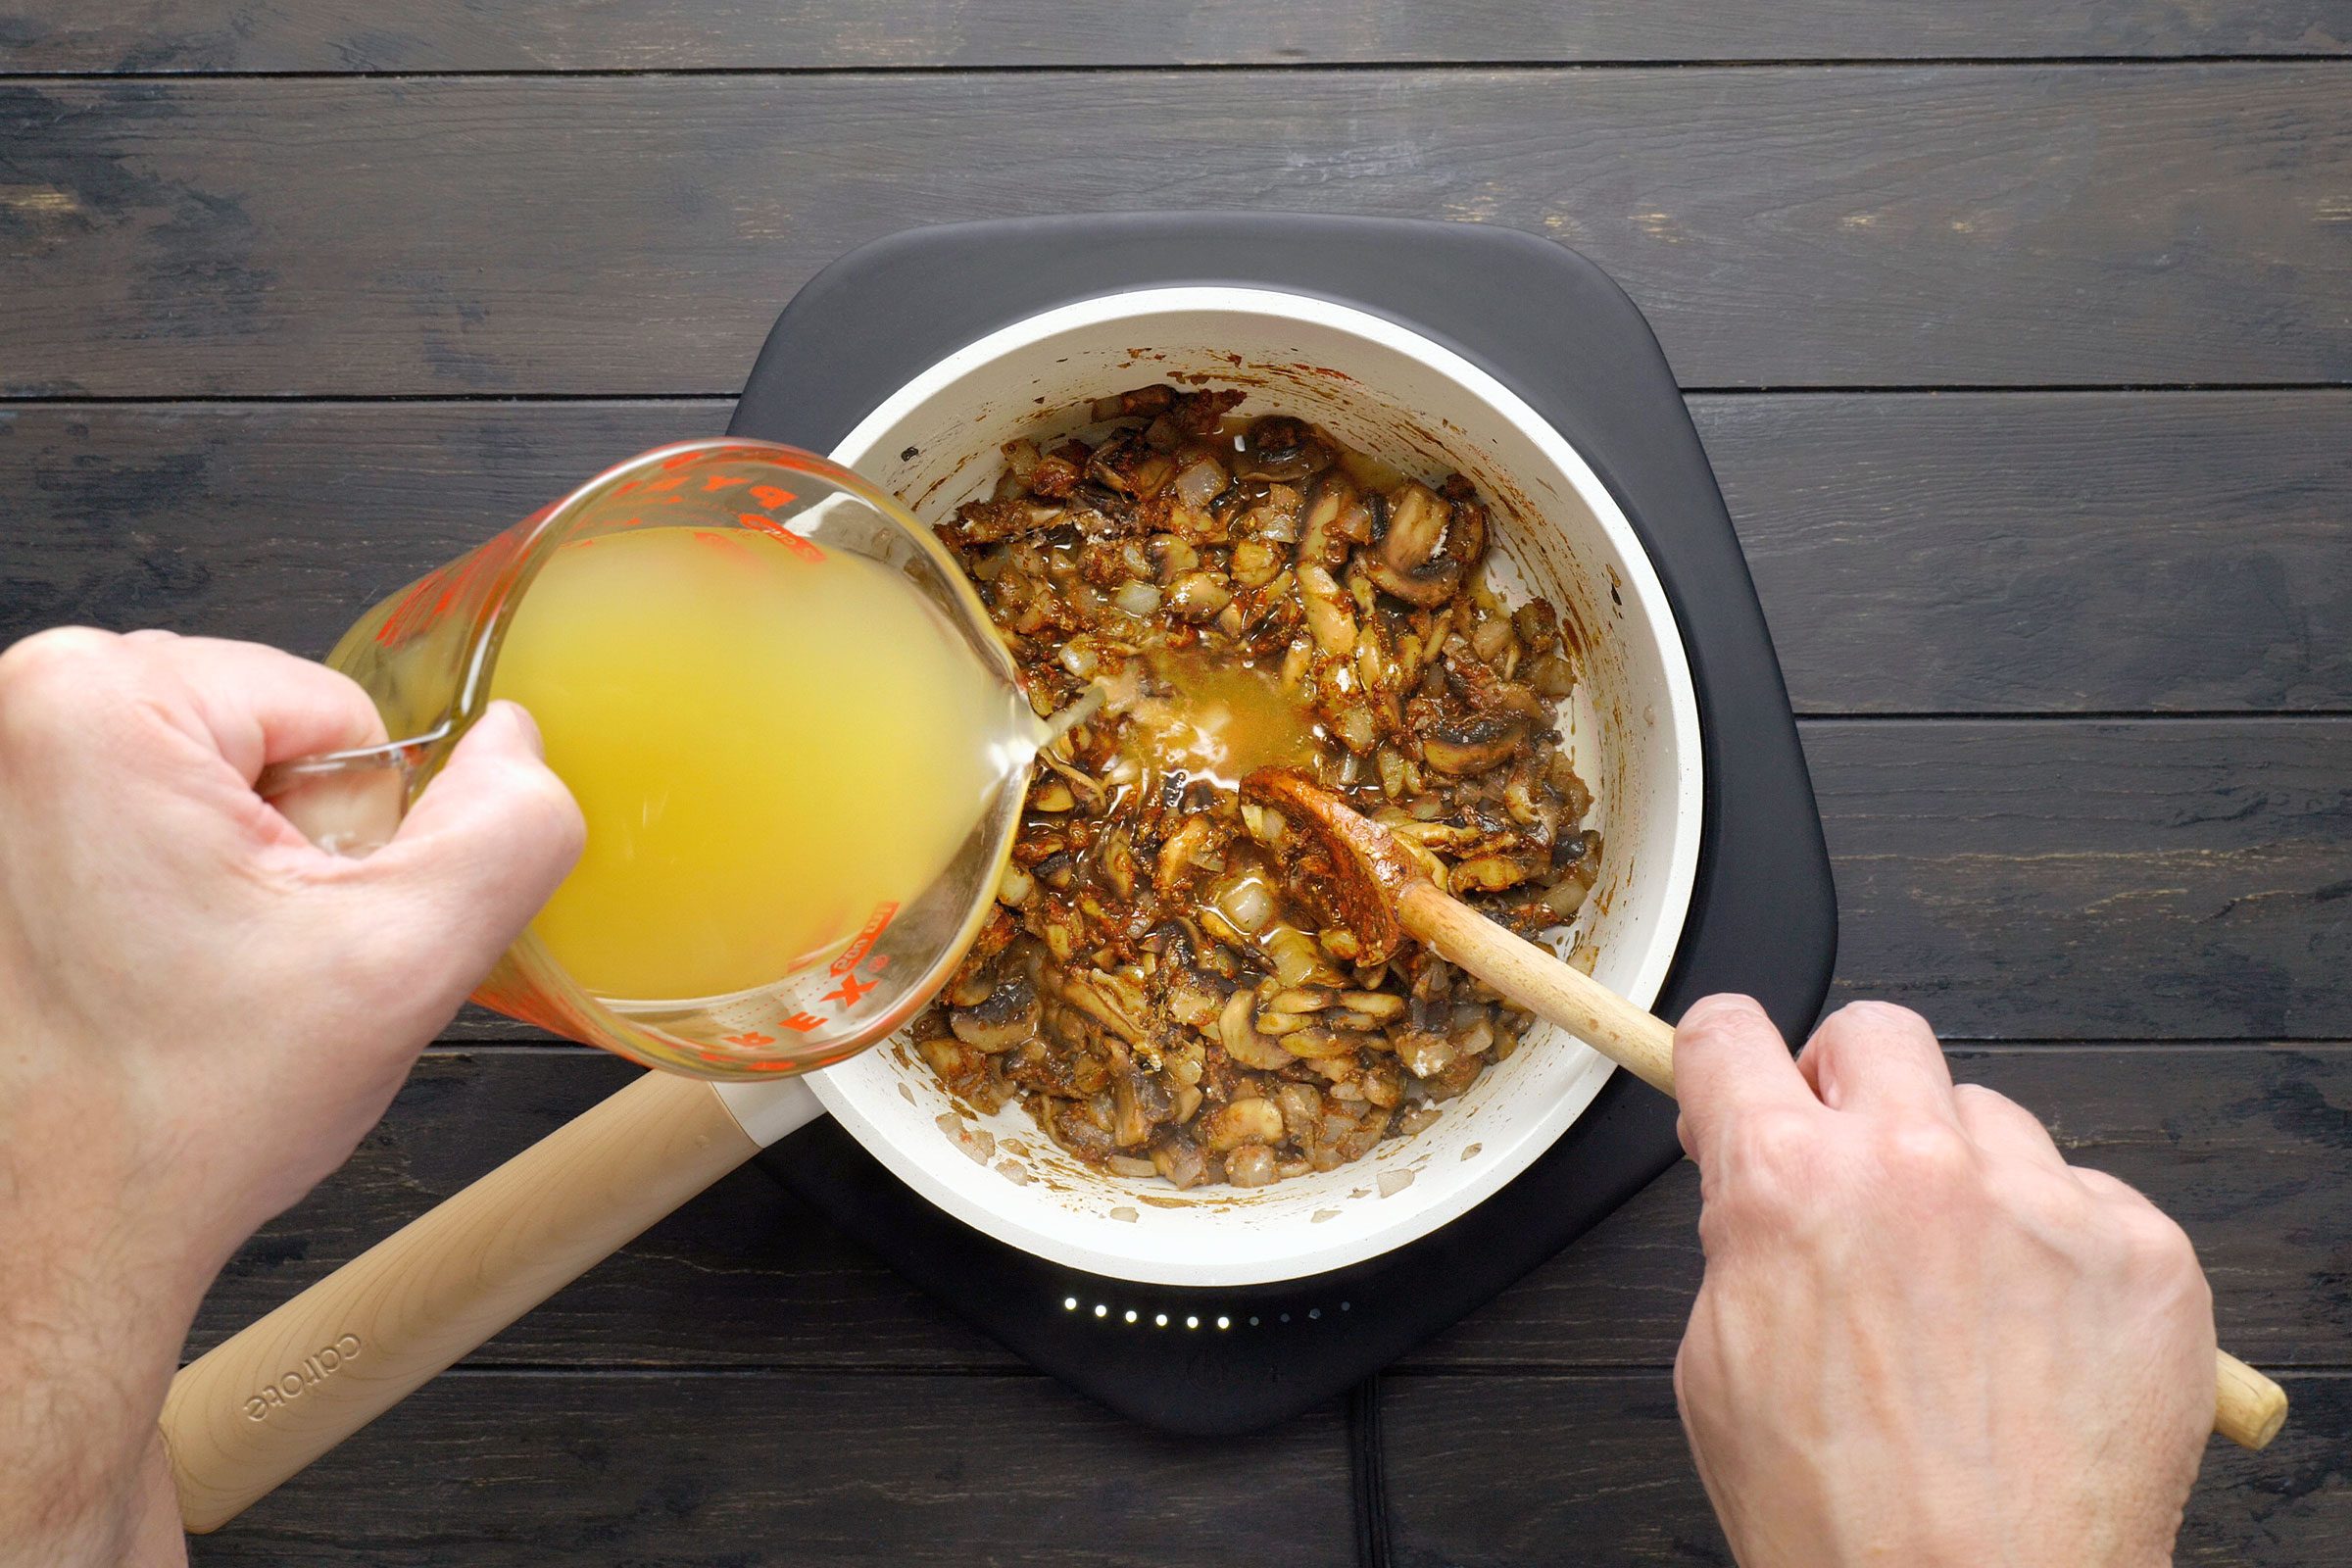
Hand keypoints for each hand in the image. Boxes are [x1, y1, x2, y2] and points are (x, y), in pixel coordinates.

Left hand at [0, 628, 581, 1565]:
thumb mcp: (404, 961)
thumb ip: (507, 830)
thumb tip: (522, 747)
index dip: (357, 835)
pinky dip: (164, 890)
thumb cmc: (176, 1118)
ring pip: (207, 777)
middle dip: (289, 847)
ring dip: (229, 873)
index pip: (337, 713)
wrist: (54, 1236)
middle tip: (244, 962)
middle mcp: (16, 715)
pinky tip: (146, 976)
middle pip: (265, 733)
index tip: (293, 929)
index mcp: (97, 703)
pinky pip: (138, 815)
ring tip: (192, 975)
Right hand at [1671, 995, 2213, 1567]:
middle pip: (1877, 1033)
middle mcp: (1915, 1167)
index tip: (1739, 1072)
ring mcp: (2039, 1202)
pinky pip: (2090, 1197)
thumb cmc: (1843, 1522)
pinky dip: (2059, 1248)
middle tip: (1854, 1165)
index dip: (1724, 1058)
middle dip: (1849, 1087)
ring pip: (1990, 1116)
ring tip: (1963, 1292)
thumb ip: (1746, 1238)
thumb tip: (1762, 1185)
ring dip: (1965, 1176)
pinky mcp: (2142, 1253)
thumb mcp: (1718, 1363)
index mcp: (1787, 1184)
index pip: (1731, 1036)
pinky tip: (2037, 1333)